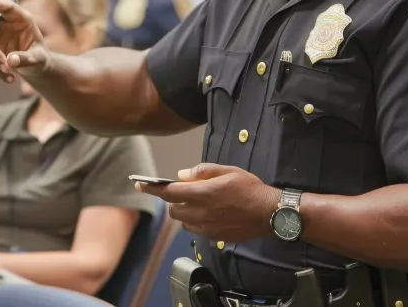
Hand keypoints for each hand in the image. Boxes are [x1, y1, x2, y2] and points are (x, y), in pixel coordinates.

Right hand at [0, 0, 49, 83]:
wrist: (33, 66)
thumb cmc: (39, 57)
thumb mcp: (39, 59)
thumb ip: (27, 59)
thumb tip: (10, 61)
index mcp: (20, 17)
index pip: (7, 6)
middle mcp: (3, 21)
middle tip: (1, 58)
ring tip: (9, 73)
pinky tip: (8, 78)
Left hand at [135, 163, 280, 242]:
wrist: (268, 213)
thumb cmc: (249, 188)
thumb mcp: (226, 171)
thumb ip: (201, 172)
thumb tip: (181, 176)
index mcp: (202, 194)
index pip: (168, 192)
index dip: (151, 188)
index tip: (139, 183)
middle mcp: (200, 213)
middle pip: (173, 209)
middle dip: (171, 200)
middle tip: (179, 190)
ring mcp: (206, 227)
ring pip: (182, 221)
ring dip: (182, 211)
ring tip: (194, 201)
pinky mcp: (213, 237)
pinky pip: (194, 229)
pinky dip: (192, 220)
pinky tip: (205, 212)